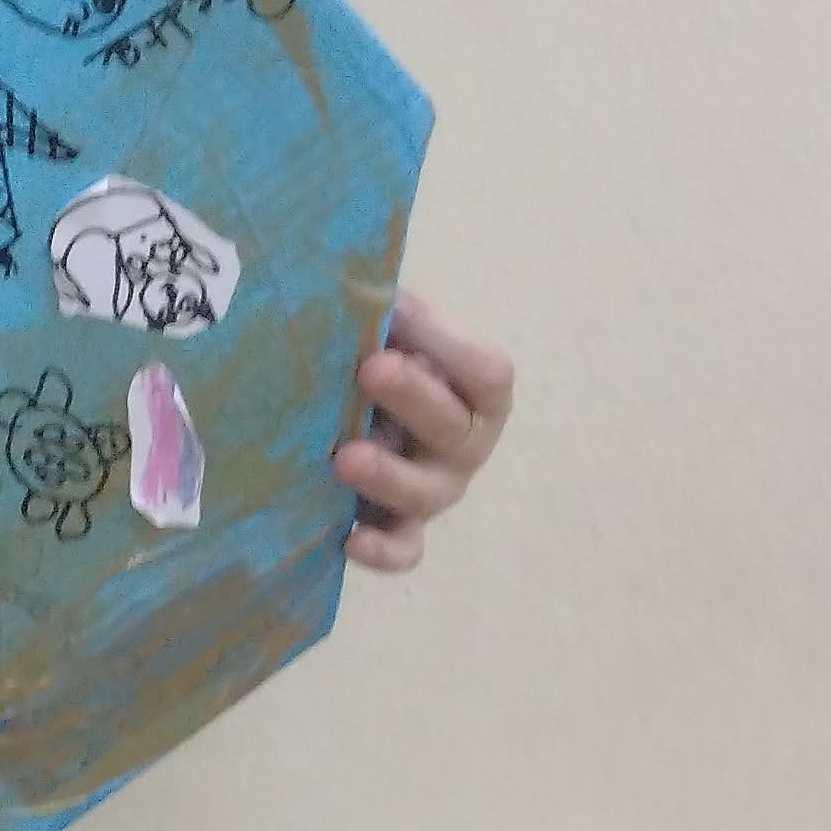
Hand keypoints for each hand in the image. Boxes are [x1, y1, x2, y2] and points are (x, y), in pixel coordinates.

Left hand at [337, 289, 512, 571]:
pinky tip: (348, 538)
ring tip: (344, 457)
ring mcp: (435, 488)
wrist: (356, 407)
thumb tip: (352, 280)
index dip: (445, 341)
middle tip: (371, 369)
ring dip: (388, 475)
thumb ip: (386, 313)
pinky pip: (403, 549)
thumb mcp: (389, 332)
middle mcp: (464, 443)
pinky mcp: (398, 527)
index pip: (486, 371)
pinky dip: (382, 550)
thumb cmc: (379, 358)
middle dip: (414, 398)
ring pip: (426, 493)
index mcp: (475, 390)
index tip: (397, 311)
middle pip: (454, 428)